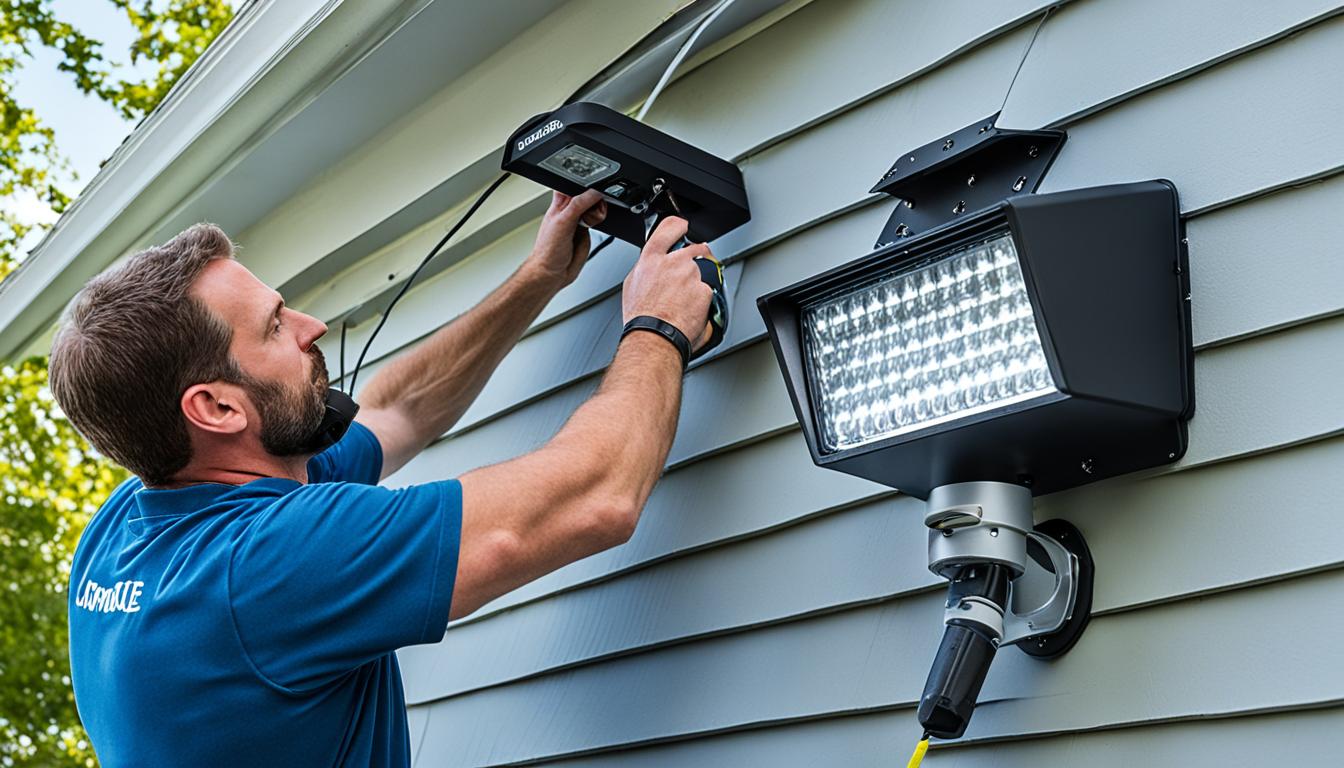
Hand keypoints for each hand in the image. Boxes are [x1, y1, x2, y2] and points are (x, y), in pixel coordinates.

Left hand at [524, 190, 606, 288]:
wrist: (553, 273)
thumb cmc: (548, 250)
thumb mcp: (564, 221)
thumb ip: (579, 205)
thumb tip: (595, 193)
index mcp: (559, 202)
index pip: (575, 184)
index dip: (586, 183)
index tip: (595, 188)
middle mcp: (569, 209)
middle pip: (589, 193)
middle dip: (596, 197)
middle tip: (593, 208)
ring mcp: (579, 220)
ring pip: (595, 206)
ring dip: (600, 209)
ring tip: (592, 220)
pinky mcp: (588, 231)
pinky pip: (598, 219)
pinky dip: (602, 219)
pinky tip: (597, 223)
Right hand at [622, 216, 714, 351]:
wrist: (655, 337)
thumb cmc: (642, 318)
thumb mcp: (632, 284)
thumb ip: (646, 267)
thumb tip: (651, 265)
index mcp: (652, 259)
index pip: (669, 227)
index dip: (679, 225)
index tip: (683, 227)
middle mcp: (673, 262)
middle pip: (694, 249)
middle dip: (696, 258)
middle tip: (688, 277)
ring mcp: (691, 275)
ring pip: (704, 270)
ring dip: (700, 280)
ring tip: (687, 300)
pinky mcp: (705, 290)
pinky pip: (710, 290)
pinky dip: (705, 299)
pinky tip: (692, 309)